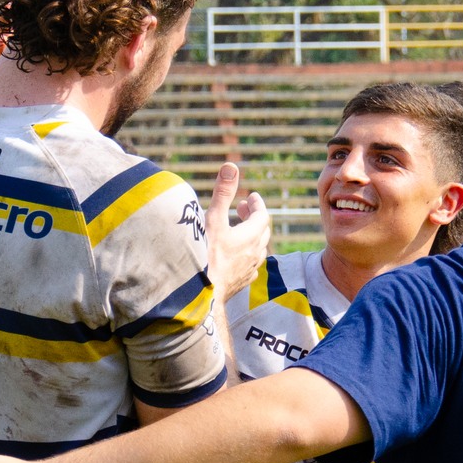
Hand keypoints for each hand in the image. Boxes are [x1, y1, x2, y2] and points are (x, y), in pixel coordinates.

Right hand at [205, 162, 269, 298]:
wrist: (199, 296)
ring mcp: (249, 270)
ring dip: (251, 236)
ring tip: (237, 230)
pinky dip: (246, 254)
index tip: (250, 197)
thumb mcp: (212, 219)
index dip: (257, 204)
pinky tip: (235, 255)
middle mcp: (254, 253)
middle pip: (263, 231)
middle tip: (241, 209)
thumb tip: (232, 166)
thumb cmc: (203, 256)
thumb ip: (223, 193)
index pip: (263, 215)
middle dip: (255, 217)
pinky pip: (251, 266)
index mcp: (250, 236)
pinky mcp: (241, 283)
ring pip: (257, 249)